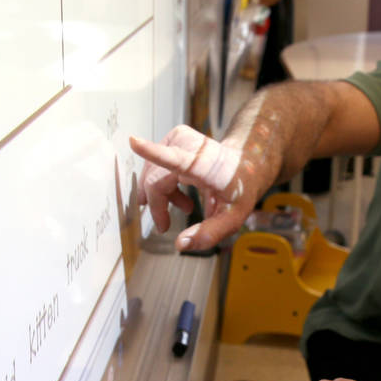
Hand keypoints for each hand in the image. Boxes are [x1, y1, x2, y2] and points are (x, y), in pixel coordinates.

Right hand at [129, 125, 271, 251]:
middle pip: (156, 181)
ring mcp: (180, 138)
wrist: (246, 165)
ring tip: (184, 207)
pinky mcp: (175, 137)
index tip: (134, 142)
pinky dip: (162, 184)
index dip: (152, 152)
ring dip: (162, 195)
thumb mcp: (232, 218)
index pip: (175, 159)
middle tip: (164, 225)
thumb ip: (208, 234)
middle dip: (157, 205)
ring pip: (153, 174)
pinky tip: (179, 195)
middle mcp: (190, 147)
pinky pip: (156, 165)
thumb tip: (180, 244)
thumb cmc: (240, 190)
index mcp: (204, 166)